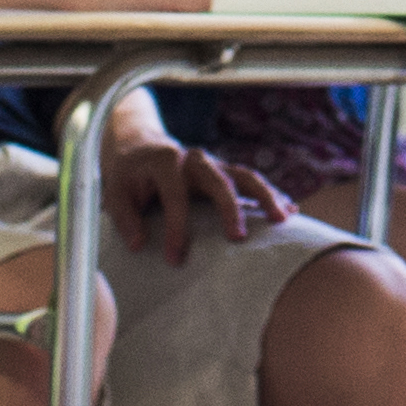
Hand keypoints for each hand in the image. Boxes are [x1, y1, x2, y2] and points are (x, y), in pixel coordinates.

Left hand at [109, 145, 284, 263]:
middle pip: (220, 181)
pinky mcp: (225, 171)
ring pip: (245, 176)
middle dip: (230, 209)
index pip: (175, 198)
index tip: (175, 260)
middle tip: (238, 238)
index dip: (175, 230)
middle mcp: (195, 159)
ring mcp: (214, 163)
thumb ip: (123, 217)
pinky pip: (253, 181)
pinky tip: (291, 211)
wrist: (140, 145)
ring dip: (265, 197)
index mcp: (165, 162)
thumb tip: (138, 244)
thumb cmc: (128, 175)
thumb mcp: (114, 191)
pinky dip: (272, 194)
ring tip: (283, 219)